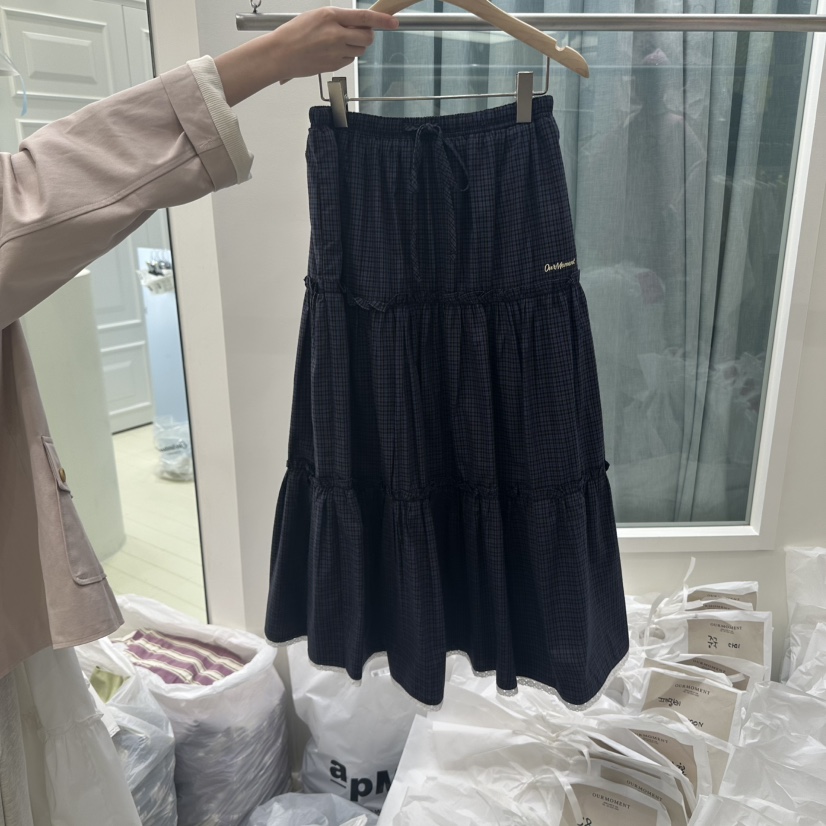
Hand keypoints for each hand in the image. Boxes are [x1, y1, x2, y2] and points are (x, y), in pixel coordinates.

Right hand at [271, 7, 398, 80]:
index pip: (364, 17)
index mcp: (331, 16)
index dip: (382, 20)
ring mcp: (336, 51)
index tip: (394, 22)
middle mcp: (336, 34)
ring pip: (360, 50)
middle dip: (367, 35)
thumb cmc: (295, 33)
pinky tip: (332, 52)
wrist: (280, 54)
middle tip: (359, 33)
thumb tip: (360, 23)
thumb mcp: (317, 16)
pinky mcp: (334, 65)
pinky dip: (347, 56)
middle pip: (367, 37)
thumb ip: (339, 19)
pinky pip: (350, 60)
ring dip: (356, 46)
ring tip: (340, 42)